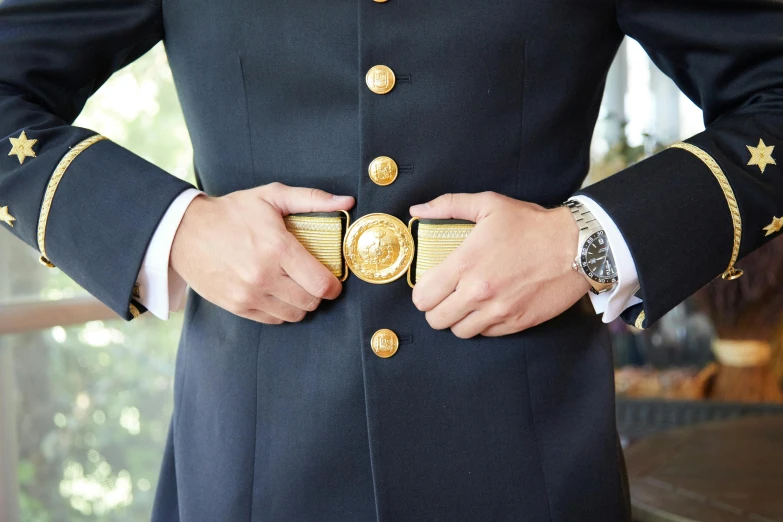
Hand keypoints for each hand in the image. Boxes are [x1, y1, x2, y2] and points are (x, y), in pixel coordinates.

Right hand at [171, 182, 353, 323]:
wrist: (184, 231)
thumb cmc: (232, 211)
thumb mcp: (272, 196)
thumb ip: (312, 199)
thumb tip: (348, 201)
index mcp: (277, 248)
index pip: (321, 284)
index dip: (334, 286)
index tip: (334, 281)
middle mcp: (264, 276)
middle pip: (310, 302)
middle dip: (318, 294)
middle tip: (314, 281)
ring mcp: (249, 294)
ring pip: (294, 315)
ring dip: (301, 304)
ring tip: (296, 287)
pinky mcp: (237, 306)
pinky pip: (273, 320)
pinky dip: (281, 311)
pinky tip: (278, 294)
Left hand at [409, 192, 590, 337]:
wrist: (577, 246)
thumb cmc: (531, 224)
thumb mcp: (489, 204)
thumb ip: (448, 205)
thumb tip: (417, 209)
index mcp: (465, 264)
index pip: (423, 297)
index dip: (422, 293)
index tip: (431, 285)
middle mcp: (478, 292)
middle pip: (436, 319)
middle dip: (436, 308)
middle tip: (446, 296)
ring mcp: (498, 311)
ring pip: (459, 331)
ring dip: (458, 319)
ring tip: (466, 303)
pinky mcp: (517, 323)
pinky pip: (486, 334)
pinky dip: (482, 324)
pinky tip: (489, 307)